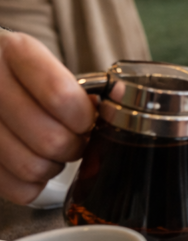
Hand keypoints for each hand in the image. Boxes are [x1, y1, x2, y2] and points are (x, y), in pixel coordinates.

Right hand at [0, 31, 95, 203]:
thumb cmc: (22, 74)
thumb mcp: (47, 64)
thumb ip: (83, 86)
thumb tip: (119, 102)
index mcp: (15, 52)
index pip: (61, 96)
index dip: (83, 118)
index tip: (88, 120)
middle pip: (50, 139)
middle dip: (74, 146)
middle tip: (74, 139)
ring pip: (31, 167)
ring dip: (53, 166)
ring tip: (52, 151)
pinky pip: (14, 188)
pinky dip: (32, 185)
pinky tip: (32, 163)